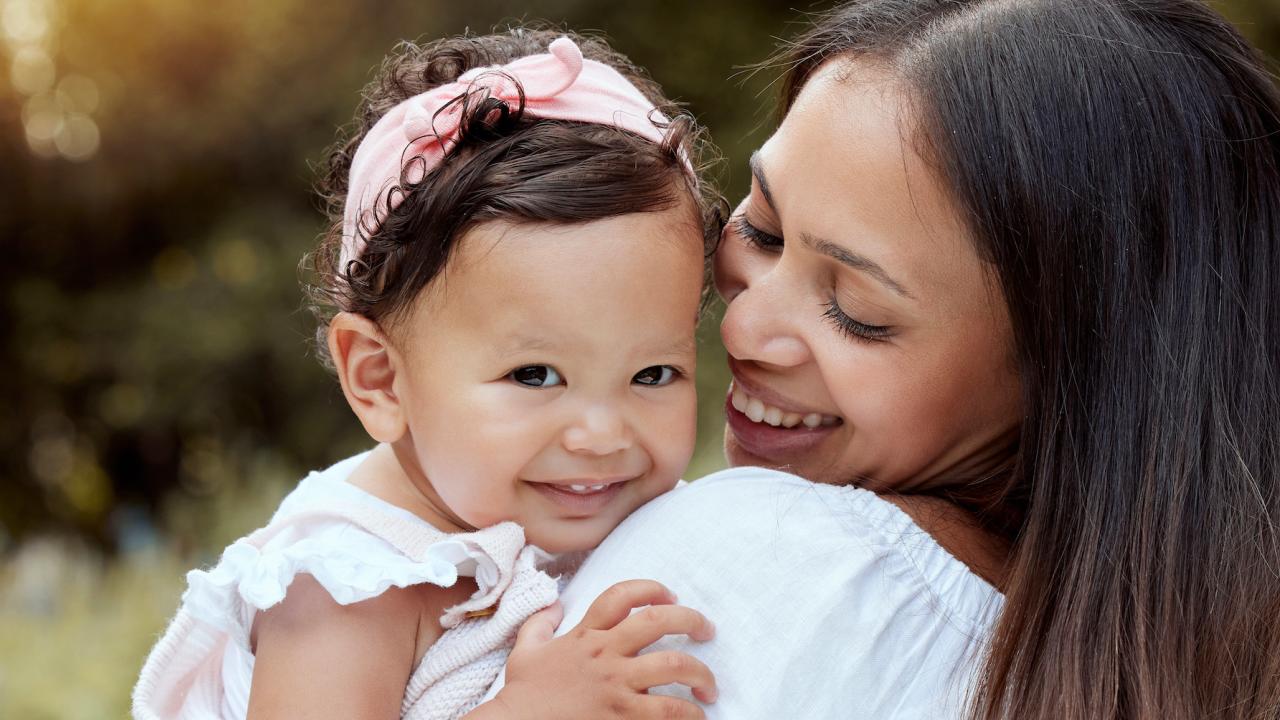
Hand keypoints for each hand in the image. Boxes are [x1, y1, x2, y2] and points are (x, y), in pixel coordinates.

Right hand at [493, 579, 716, 718]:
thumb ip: (541, 623)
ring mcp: (616, 684)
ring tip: (709, 688)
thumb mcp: (525, 649)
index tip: (670, 595)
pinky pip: (667, 711)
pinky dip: (688, 714)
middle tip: (707, 631)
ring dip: (701, 674)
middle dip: (692, 621)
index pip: (622, 596)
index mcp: (586, 634)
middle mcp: (605, 653)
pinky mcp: (622, 716)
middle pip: (659, 622)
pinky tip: (696, 718)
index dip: (651, 588)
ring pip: (674, 666)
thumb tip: (554, 604)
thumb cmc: (523, 693)